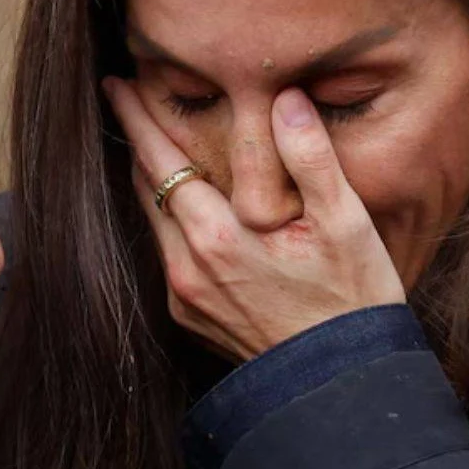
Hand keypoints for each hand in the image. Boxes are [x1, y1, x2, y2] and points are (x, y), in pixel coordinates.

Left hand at [103, 78, 404, 360]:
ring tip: (152, 140)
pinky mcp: (189, 314)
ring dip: (151, 178)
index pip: (160, 160)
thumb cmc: (352, 301)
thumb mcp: (346, 223)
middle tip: (128, 98)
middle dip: (137, 139)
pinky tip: (185, 202)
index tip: (116, 84)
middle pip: (146, 186)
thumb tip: (286, 97)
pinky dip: (169, 218)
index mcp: (217, 236)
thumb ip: (310, 156)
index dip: (136, 118)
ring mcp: (183, 294)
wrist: (342, 384)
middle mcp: (187, 266)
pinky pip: (166, 251)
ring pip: (153, 219)